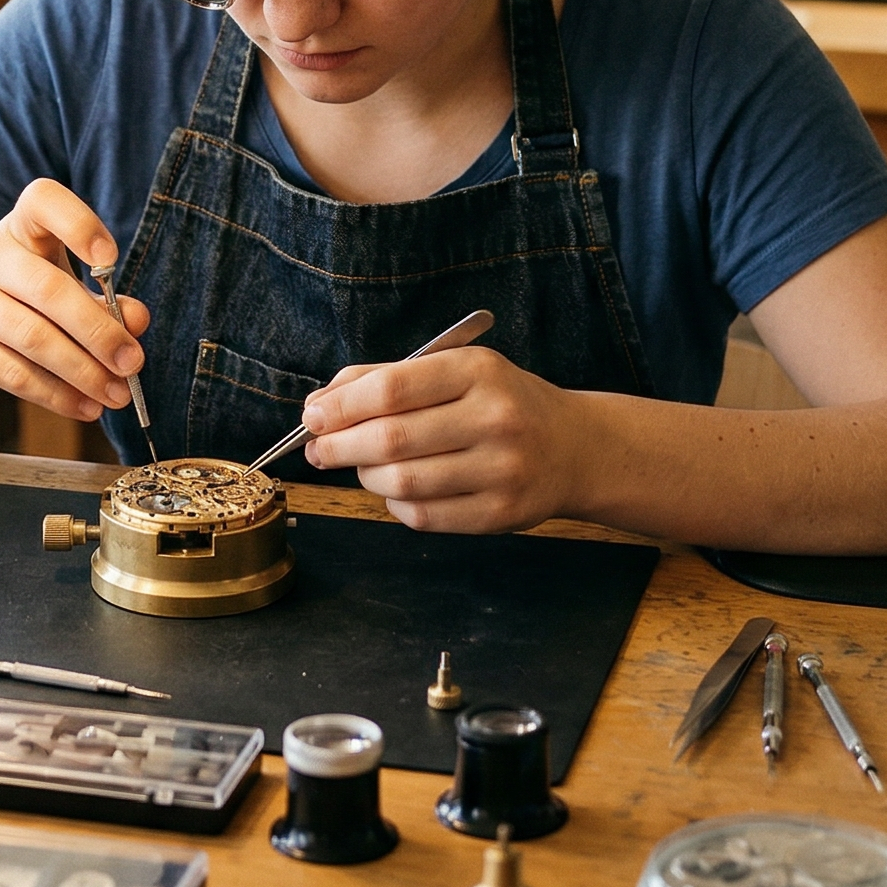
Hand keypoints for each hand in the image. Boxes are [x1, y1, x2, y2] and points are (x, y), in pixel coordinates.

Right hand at [0, 179, 146, 423]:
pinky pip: (12, 372)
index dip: (78, 224)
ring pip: (33, 337)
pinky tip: (84, 407)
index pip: (42, 201)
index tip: (110, 260)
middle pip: (48, 287)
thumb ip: (104, 306)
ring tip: (115, 395)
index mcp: (18, 228)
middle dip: (99, 332)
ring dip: (83, 372)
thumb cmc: (19, 310)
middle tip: (132, 363)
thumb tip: (136, 322)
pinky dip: (56, 395)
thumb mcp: (66, 299)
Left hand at [300, 347, 584, 532]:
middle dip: (339, 445)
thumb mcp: (457, 371)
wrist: (574, 448)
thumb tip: (320, 402)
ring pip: (402, 482)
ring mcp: (502, 470)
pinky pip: (423, 516)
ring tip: (360, 467)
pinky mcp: (501, 514)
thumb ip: (389, 378)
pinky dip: (396, 504)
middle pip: (391, 438)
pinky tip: (397, 489)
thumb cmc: (501, 403)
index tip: (312, 415)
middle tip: (316, 449)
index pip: (393, 387)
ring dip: (365, 476)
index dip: (342, 405)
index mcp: (479, 372)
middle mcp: (495, 419)